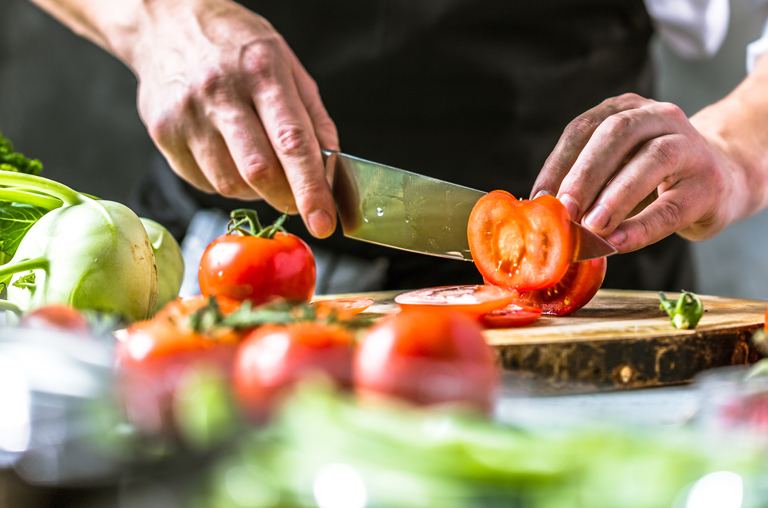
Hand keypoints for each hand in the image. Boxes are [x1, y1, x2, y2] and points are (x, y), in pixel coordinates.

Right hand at [129, 0, 337, 236]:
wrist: (166, 22)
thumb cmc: (235, 45)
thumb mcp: (287, 66)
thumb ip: (313, 119)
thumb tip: (330, 171)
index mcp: (262, 72)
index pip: (292, 143)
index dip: (311, 189)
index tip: (324, 222)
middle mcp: (220, 93)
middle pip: (258, 171)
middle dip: (286, 198)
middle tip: (297, 201)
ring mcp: (186, 115)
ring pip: (229, 184)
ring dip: (255, 190)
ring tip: (257, 163)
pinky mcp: (162, 133)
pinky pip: (203, 182)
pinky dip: (225, 182)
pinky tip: (227, 155)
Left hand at [530, 93, 738, 252]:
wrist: (723, 179)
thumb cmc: (652, 177)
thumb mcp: (616, 168)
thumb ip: (584, 183)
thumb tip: (543, 212)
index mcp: (625, 109)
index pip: (583, 128)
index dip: (558, 163)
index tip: (539, 197)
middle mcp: (658, 116)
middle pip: (617, 134)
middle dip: (584, 173)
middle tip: (564, 209)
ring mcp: (689, 145)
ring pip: (652, 160)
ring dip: (615, 195)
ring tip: (591, 226)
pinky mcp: (709, 183)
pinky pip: (672, 205)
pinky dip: (642, 225)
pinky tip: (618, 240)